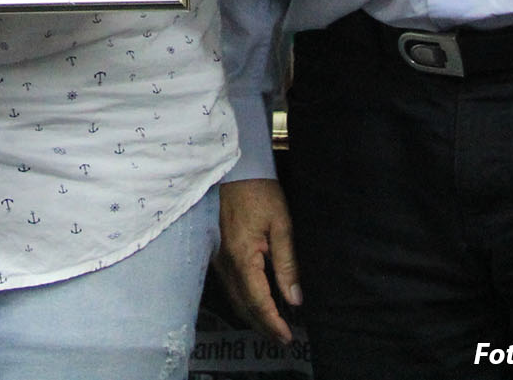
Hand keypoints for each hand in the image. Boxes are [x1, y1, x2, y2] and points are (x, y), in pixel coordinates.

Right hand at [215, 177, 301, 341]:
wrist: (236, 171)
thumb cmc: (261, 194)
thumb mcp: (282, 225)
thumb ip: (287, 263)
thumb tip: (294, 299)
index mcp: (242, 257)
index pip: (258, 301)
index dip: (273, 322)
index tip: (288, 338)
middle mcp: (226, 263)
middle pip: (243, 306)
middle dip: (263, 326)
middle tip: (282, 340)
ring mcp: (219, 259)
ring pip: (235, 299)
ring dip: (253, 317)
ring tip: (272, 329)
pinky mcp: (218, 254)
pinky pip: (230, 287)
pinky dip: (244, 302)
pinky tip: (256, 305)